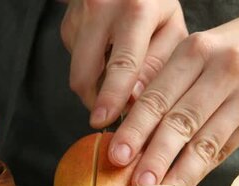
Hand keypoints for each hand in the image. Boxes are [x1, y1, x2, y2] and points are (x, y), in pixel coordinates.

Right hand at [60, 0, 187, 122]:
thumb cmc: (155, 5)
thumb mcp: (171, 30)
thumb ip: (156, 66)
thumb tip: (134, 101)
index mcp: (136, 10)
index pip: (122, 63)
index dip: (112, 96)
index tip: (104, 120)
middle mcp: (102, 9)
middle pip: (85, 74)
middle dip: (96, 102)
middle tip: (112, 113)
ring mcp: (79, 17)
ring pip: (78, 72)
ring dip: (96, 86)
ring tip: (117, 78)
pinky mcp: (67, 25)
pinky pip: (75, 62)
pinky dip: (91, 69)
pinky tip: (106, 56)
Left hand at [107, 11, 238, 185]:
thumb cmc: (229, 49)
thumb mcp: (195, 51)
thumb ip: (164, 81)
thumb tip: (127, 123)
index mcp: (195, 50)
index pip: (158, 95)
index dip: (134, 129)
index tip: (115, 154)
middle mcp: (222, 69)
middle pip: (179, 120)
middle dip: (153, 155)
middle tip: (133, 182)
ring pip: (203, 141)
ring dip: (177, 171)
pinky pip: (223, 150)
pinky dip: (200, 170)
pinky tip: (184, 185)